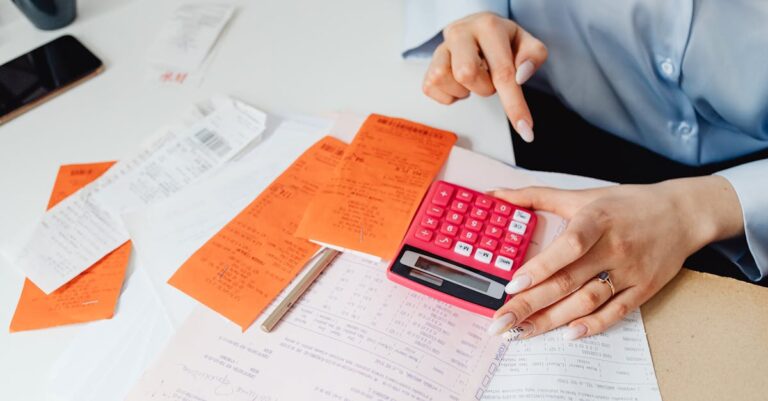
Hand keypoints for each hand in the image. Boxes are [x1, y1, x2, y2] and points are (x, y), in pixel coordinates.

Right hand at [422, 12, 547, 141]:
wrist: (474, 27)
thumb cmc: (501, 40)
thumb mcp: (525, 42)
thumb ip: (533, 56)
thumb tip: (520, 77)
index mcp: (488, 27)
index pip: (502, 71)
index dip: (514, 104)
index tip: (525, 131)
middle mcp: (460, 33)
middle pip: (466, 74)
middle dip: (484, 87)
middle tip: (490, 78)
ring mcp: (440, 49)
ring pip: (446, 81)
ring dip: (465, 90)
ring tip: (475, 78)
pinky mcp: (428, 65)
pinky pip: (432, 89)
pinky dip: (450, 95)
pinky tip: (459, 83)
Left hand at [486, 176, 743, 339]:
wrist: (683, 214)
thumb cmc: (627, 204)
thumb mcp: (582, 196)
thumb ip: (536, 196)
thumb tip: (496, 195)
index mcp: (596, 221)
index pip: (567, 247)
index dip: (540, 267)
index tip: (512, 285)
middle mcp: (613, 248)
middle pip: (567, 281)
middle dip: (530, 305)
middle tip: (501, 322)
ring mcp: (629, 271)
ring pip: (587, 301)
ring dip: (552, 320)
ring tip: (522, 333)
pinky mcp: (644, 289)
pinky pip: (616, 311)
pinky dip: (593, 325)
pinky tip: (568, 334)